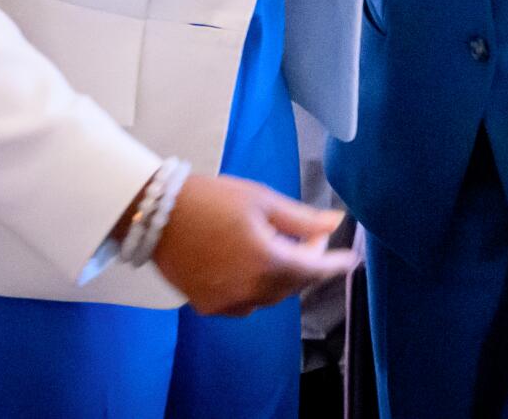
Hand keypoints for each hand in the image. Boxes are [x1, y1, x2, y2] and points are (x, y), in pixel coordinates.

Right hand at [151, 174, 353, 317]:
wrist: (156, 215)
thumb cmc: (212, 200)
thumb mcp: (262, 201)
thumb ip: (302, 219)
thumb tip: (336, 224)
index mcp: (267, 263)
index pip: (314, 270)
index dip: (335, 264)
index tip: (350, 258)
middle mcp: (250, 291)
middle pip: (294, 285)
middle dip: (308, 263)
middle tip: (312, 237)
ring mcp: (228, 303)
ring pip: (270, 296)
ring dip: (283, 276)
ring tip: (281, 247)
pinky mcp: (208, 306)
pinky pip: (246, 303)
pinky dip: (258, 287)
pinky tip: (253, 265)